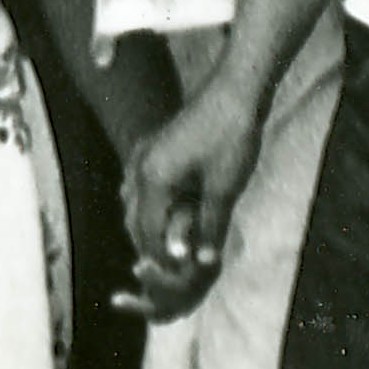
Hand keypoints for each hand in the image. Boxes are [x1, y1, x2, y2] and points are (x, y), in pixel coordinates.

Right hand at [120, 84, 258, 317]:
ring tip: (172, 244)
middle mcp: (141, 166)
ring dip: (148, 225)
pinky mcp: (153, 143)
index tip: (184, 278)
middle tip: (176, 268)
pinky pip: (139, 182)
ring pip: (133, 201)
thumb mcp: (224, 190)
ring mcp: (144, 151)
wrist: (235, 90)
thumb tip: (203, 263)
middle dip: (151, 247)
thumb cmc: (231, 138)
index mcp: (154, 179)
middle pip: (134, 221)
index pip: (149, 235)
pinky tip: (169, 209)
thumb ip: (209, 228)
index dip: (165, 261)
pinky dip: (148, 203)